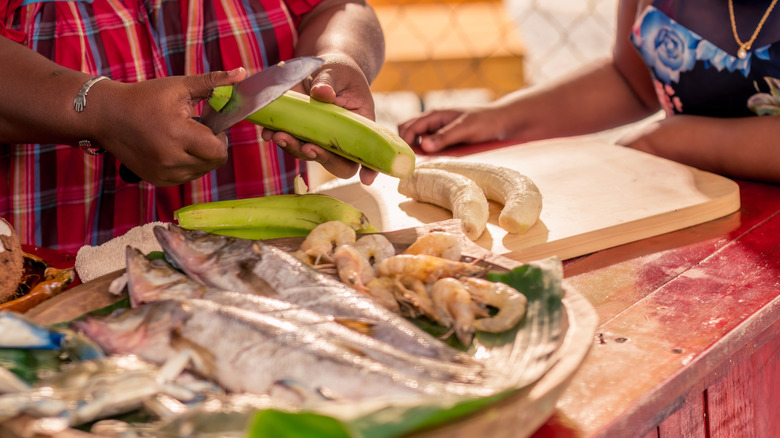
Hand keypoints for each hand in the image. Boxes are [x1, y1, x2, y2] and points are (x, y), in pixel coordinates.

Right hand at [93, 68, 245, 186]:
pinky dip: (188, 165)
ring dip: (201, 157)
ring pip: (202, 171)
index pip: (219, 150)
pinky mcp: (158, 181)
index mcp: (177, 135)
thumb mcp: (179, 86)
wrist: (107, 116)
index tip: (210, 125)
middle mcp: (170, 159)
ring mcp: (163, 174)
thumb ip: (213, 82)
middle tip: (197, 130)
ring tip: (182, 138)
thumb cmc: (145, 97)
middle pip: (214, 163)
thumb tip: (242, 73)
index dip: (221, 138)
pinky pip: (187, 177)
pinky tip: (173, 148)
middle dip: (213, 147)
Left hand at [262, 54, 379, 184]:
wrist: (322, 69)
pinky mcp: (300, 132)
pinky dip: (277, 137)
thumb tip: (321, 93)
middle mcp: (340, 138)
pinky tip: (268, 132)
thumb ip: (329, 82)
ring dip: (293, 148)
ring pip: (308, 154)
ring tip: (278, 135)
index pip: (368, 152)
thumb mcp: (338, 71)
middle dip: (321, 158)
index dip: (370, 168)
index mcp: (360, 125)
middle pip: (336, 161)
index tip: (367, 180)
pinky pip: (289, 141)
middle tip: (306, 147)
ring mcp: (319, 138)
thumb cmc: (339, 71)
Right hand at [397, 105, 507, 152]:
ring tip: (420, 164)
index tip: (405, 159)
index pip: (408, 128)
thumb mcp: (465, 129)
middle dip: (405, 146)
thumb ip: (444, 137)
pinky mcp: (445, 141)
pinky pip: (429, 148)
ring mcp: (438, 132)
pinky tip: (432, 163)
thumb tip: (423, 146)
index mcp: (434, 115)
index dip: (403, 143)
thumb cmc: (486, 122)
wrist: (504, 123)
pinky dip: (427, 155)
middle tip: (411, 162)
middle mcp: (433, 123)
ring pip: (417, 141)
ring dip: (416, 152)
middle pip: (407, 133)